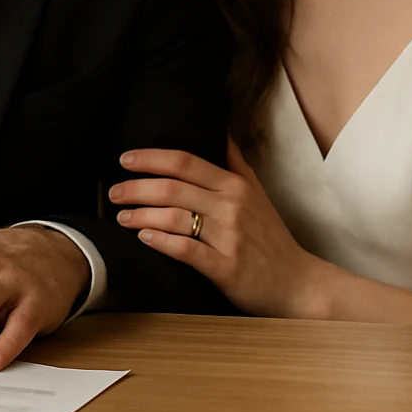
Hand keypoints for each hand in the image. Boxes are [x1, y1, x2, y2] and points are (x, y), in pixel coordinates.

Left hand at [111, 140, 318, 317]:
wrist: (298, 282)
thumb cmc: (271, 237)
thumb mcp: (258, 193)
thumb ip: (236, 162)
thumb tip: (220, 129)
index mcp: (235, 185)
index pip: (185, 162)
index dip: (151, 158)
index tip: (125, 159)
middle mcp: (231, 206)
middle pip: (173, 188)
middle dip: (136, 188)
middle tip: (113, 192)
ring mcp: (229, 237)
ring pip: (174, 217)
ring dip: (141, 214)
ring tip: (121, 217)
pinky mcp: (226, 267)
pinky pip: (186, 250)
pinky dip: (161, 241)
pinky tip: (143, 237)